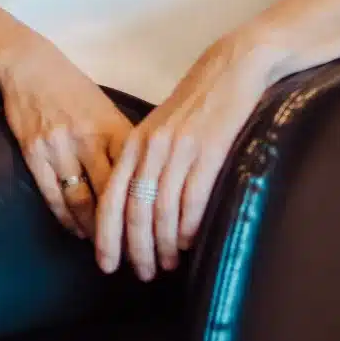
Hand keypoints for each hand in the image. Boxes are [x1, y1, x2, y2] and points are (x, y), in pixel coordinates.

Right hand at [0, 32, 133, 241]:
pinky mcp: (35, 153)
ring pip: (83, 201)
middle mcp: (89, 138)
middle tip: (137, 256)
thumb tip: (151, 179)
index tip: (160, 234)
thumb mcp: (108, 110)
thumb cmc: (75, 90)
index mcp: (114, 127)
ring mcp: (60, 146)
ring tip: (108, 250)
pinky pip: (54, 196)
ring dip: (96, 231)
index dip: (149, 209)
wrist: (30, 66)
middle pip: (112, 195)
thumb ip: (126, 143)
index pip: (138, 176)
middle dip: (126, 230)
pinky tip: (79, 231)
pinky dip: (68, 219)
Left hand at [97, 32, 276, 280]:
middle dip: (135, 249)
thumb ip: (147, 161)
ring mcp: (179, 149)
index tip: (107, 264)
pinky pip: (192, 198)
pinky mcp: (209, 150)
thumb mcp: (161, 127)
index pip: (111, 197)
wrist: (233, 67)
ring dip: (163, 245)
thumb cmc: (198, 101)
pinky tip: (188, 242)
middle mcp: (151, 147)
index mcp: (134, 141)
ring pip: (161, 210)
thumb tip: (139, 208)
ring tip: (168, 264)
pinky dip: (188, 226)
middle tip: (142, 274)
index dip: (106, 236)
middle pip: (134, 211)